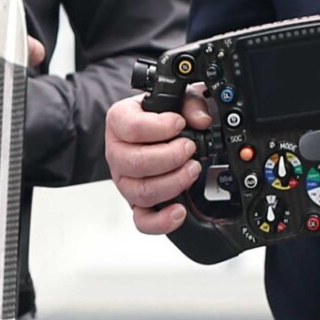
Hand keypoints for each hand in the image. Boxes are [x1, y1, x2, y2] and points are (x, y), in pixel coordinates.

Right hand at [104, 91, 212, 234]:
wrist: (154, 131)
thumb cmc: (161, 114)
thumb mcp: (176, 98)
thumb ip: (191, 103)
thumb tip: (202, 120)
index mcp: (119, 122)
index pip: (131, 128)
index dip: (160, 127)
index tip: (179, 123)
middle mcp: (118, 153)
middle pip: (135, 163)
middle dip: (170, 157)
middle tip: (189, 148)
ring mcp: (126, 180)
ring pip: (141, 191)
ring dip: (173, 183)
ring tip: (192, 169)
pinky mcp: (137, 202)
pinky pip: (142, 220)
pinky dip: (161, 221)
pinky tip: (179, 211)